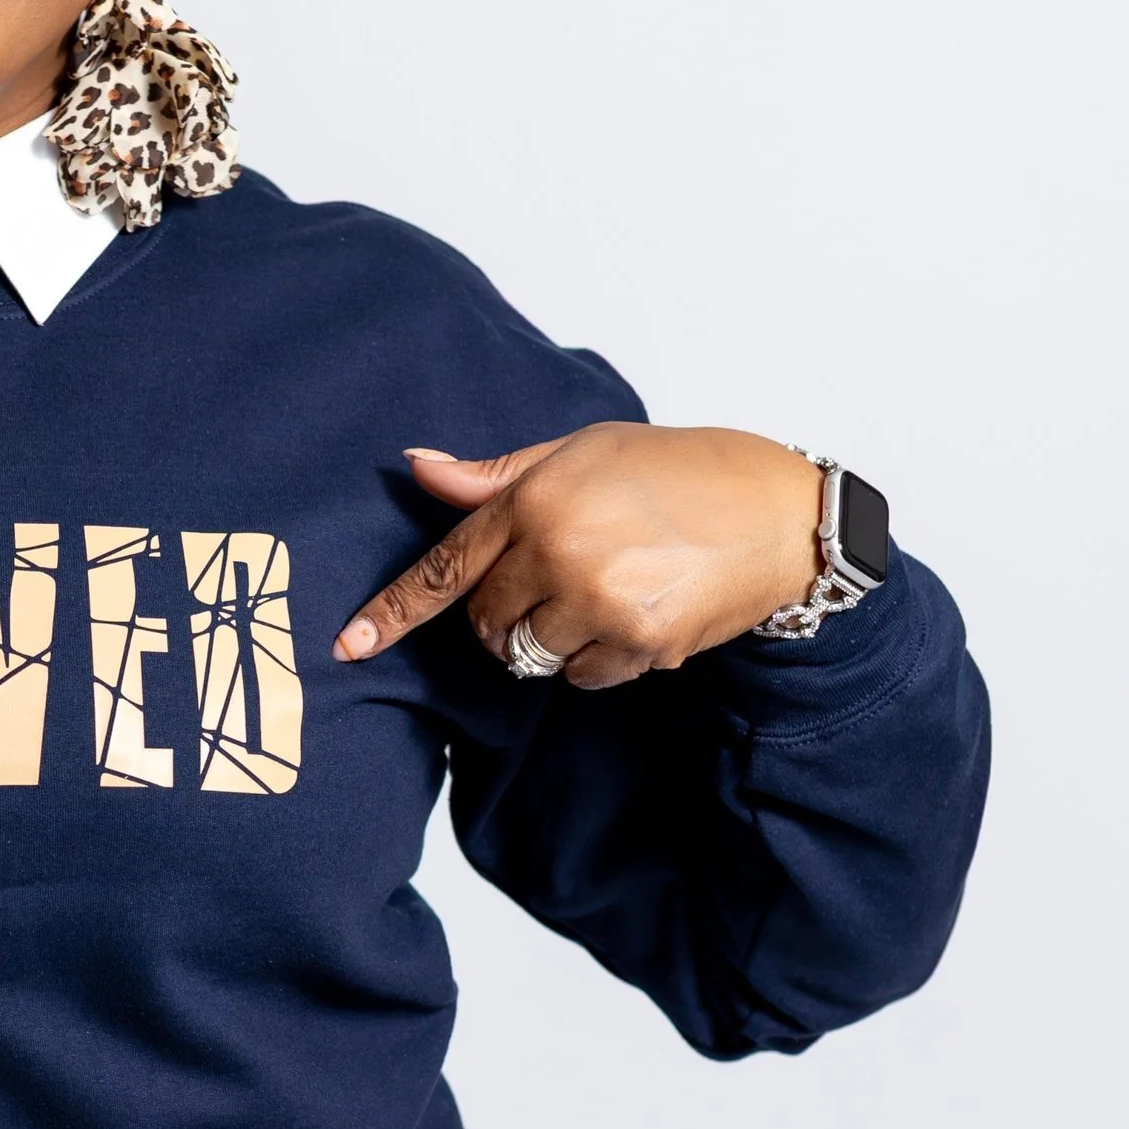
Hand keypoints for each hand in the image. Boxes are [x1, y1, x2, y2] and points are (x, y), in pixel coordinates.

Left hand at [334, 426, 823, 689]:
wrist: (780, 513)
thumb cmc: (680, 471)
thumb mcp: (583, 451)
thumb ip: (496, 475)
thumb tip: (419, 467)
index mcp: (536, 499)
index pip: (445, 567)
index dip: (392, 612)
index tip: (348, 645)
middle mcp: (559, 552)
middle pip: (484, 624)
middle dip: (504, 616)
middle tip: (558, 581)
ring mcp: (598, 602)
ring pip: (529, 656)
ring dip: (549, 640)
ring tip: (602, 594)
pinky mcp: (638, 644)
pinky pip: (582, 678)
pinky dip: (597, 660)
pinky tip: (635, 616)